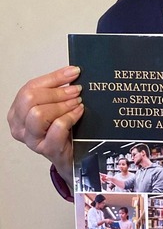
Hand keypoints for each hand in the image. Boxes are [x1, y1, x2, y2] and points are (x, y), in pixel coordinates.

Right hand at [8, 66, 83, 184]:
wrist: (72, 157)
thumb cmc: (62, 131)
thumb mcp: (55, 106)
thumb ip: (57, 89)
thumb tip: (71, 72)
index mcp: (18, 112)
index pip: (30, 88)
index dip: (53, 78)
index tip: (73, 72)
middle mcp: (20, 126)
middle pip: (30, 99)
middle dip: (57, 92)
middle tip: (76, 90)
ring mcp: (32, 140)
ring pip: (38, 113)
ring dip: (62, 105)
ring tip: (77, 103)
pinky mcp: (48, 149)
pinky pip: (57, 127)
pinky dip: (70, 117)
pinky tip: (78, 114)